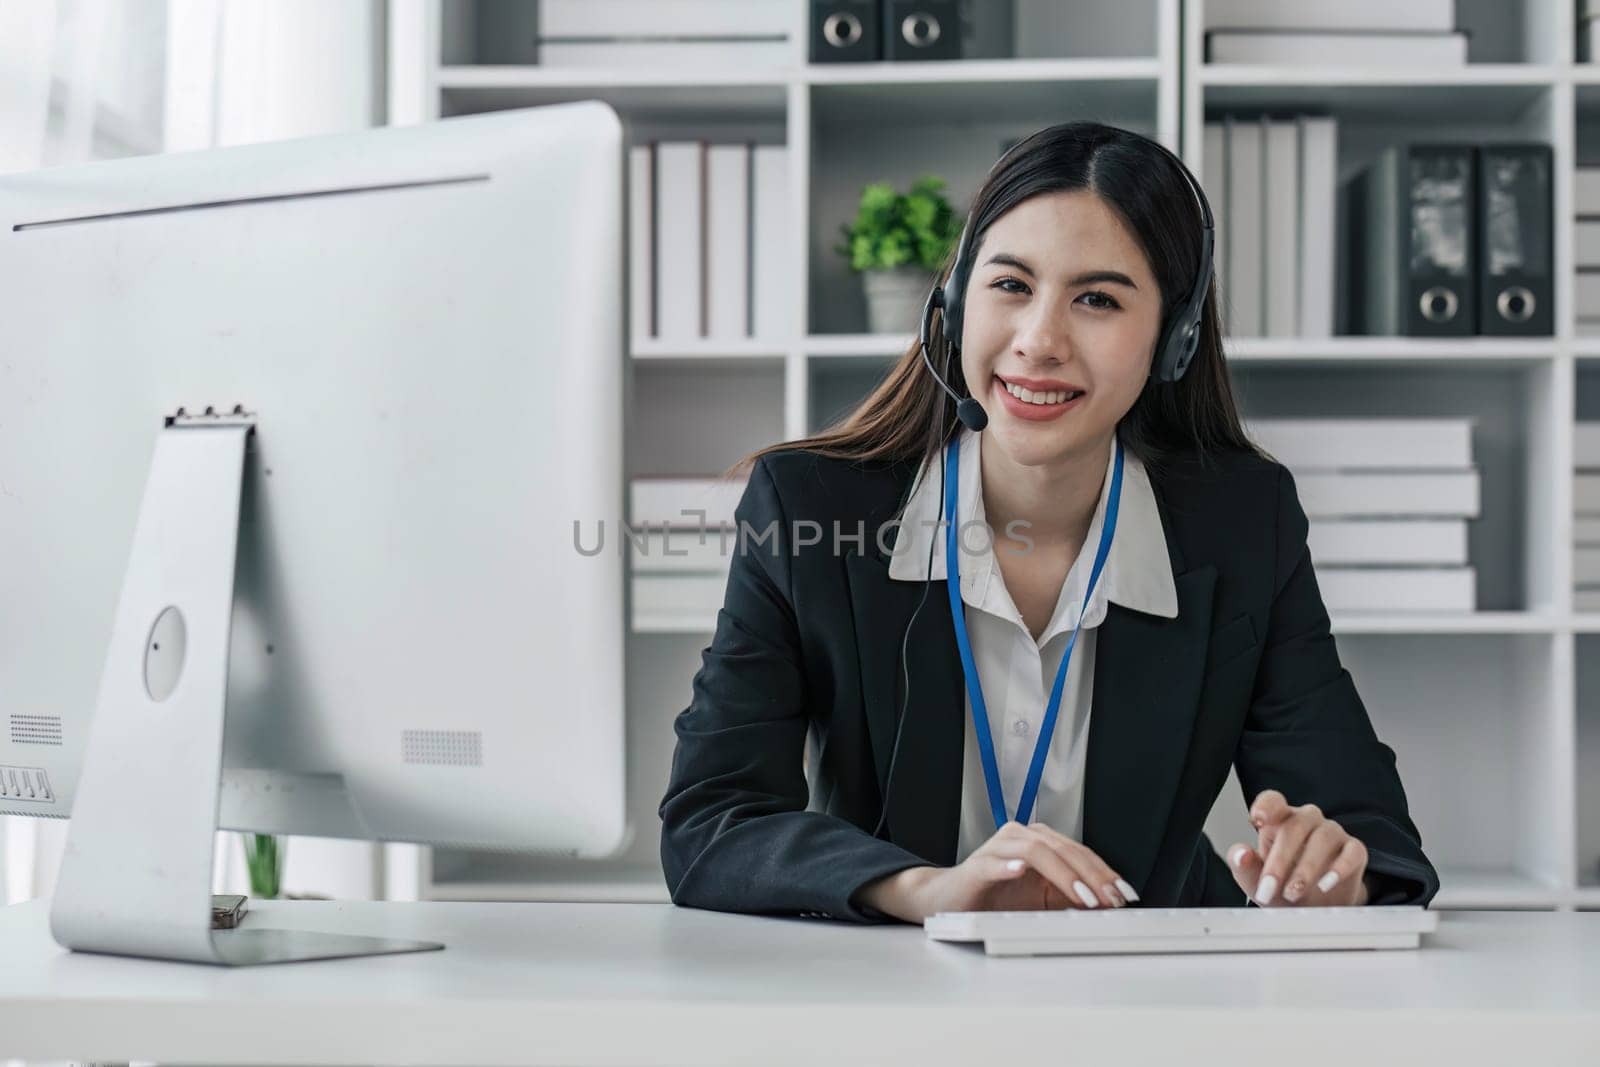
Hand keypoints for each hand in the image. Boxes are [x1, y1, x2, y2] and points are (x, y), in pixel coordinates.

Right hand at [858, 821, 1139, 922]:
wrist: (950, 901)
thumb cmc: (995, 898)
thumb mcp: (1042, 900)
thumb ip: (1069, 896)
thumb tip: (1105, 903)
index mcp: (1039, 842)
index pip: (1079, 853)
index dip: (1104, 872)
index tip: (1124, 893)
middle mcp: (1020, 837)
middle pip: (1063, 849)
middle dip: (1091, 876)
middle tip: (1110, 899)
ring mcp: (998, 848)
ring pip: (1036, 851)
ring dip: (1063, 874)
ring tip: (1083, 895)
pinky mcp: (977, 865)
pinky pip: (994, 862)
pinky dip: (1008, 865)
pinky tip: (1020, 870)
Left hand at [1226, 789, 1369, 906]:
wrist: (1314, 910)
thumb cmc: (1282, 888)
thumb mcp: (1256, 881)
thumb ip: (1244, 865)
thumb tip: (1241, 854)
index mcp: (1279, 820)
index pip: (1273, 801)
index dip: (1266, 806)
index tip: (1258, 820)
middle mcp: (1306, 820)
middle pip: (1295, 827)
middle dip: (1280, 860)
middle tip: (1270, 888)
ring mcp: (1332, 832)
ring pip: (1322, 838)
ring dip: (1306, 868)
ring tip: (1293, 893)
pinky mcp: (1354, 850)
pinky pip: (1352, 852)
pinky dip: (1339, 868)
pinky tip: (1326, 885)